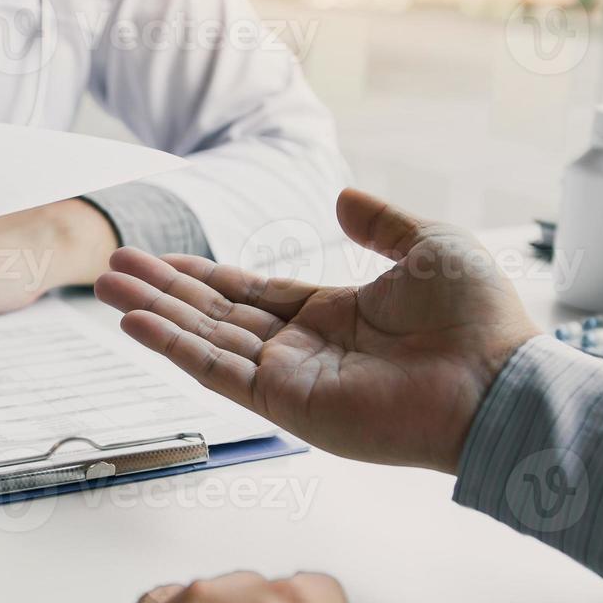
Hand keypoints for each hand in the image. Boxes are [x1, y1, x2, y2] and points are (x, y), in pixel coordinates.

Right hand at [94, 188, 540, 473]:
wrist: (499, 382)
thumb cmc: (478, 319)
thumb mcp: (430, 246)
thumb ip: (380, 224)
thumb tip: (341, 197)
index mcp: (332, 314)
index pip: (249, 294)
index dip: (202, 276)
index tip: (159, 258)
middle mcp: (302, 349)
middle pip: (214, 315)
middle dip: (161, 290)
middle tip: (109, 265)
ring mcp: (291, 379)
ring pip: (204, 340)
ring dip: (153, 313)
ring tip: (103, 286)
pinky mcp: (288, 405)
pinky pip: (217, 372)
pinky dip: (172, 347)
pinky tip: (133, 322)